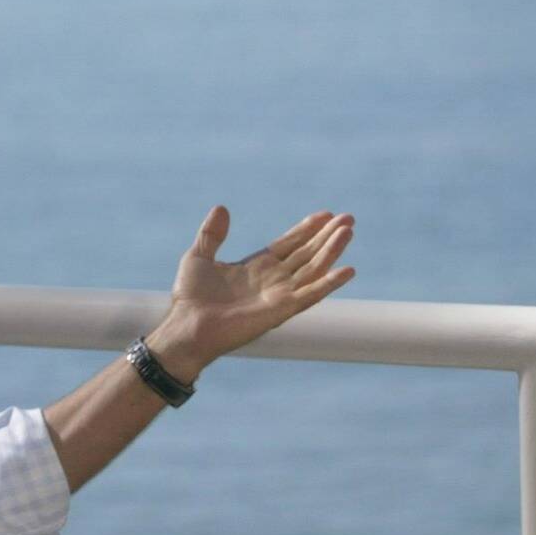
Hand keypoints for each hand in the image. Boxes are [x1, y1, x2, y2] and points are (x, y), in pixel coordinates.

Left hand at [148, 207, 355, 380]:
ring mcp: (280, 295)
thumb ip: (212, 234)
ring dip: (332, 250)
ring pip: (314, 268)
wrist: (187, 326)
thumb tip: (221, 208)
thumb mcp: (198, 257)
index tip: (326, 214)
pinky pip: (311, 295)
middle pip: (307, 253)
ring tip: (348, 231)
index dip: (307, 229)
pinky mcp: (282, 310)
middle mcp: (273, 279)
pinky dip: (330, 283)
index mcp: (257, 266)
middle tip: (348, 218)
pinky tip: (347, 270)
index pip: (290, 244)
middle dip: (327, 236)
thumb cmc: (190, 298)